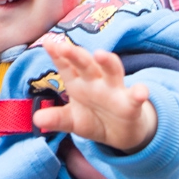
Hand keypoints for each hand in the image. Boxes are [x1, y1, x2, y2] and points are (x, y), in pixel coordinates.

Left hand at [33, 37, 155, 151]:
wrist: (121, 133)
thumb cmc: (94, 119)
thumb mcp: (73, 121)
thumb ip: (57, 119)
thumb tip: (37, 119)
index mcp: (78, 83)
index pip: (66, 67)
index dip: (58, 57)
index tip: (48, 45)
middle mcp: (96, 82)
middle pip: (86, 65)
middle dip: (76, 55)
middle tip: (64, 47)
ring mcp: (115, 90)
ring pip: (112, 71)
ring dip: (108, 62)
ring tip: (100, 54)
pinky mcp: (131, 104)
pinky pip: (135, 97)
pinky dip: (139, 93)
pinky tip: (141, 92)